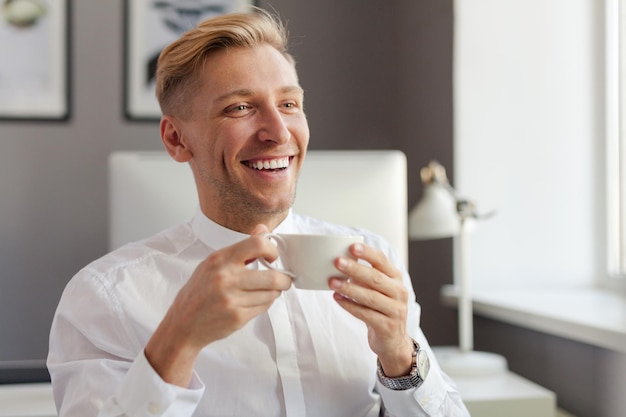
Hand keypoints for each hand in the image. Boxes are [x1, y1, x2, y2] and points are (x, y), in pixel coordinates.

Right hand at [145, 224, 292, 385]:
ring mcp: (232, 300)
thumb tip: (262, 229)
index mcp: (220, 260)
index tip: (273, 256)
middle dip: (284, 279)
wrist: (183, 324)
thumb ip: (240, 249)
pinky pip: (264, 307)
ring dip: (275, 292)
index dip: (272, 250)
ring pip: (271, 294)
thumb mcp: (213, 263)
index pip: (257, 245)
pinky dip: (265, 303)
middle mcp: (226, 279)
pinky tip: (256, 300)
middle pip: (272, 276)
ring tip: (268, 290)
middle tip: (284, 279)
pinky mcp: (237, 317)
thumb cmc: (198, 292)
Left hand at [329, 243, 413, 376]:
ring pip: (370, 297)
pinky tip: (337, 298)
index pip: (382, 261)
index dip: (368, 253)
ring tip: (332, 282)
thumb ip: (365, 276)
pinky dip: (350, 305)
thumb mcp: (378, 290)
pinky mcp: (387, 326)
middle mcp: (398, 292)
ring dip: (349, 288)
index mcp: (396, 278)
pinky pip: (365, 314)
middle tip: (337, 262)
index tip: (352, 247)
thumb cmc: (381, 309)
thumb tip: (341, 261)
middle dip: (355, 269)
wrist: (393, 341)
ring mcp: (395, 310)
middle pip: (376, 278)